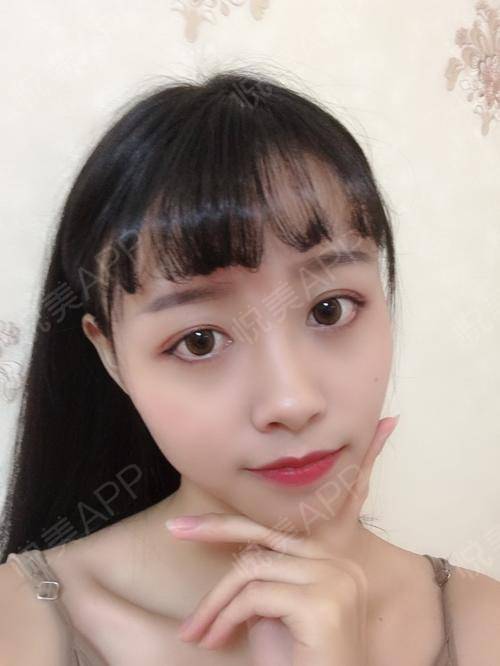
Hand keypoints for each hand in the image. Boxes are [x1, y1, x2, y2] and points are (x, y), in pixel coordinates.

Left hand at [165, 415, 399, 665]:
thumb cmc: (298, 665)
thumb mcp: (277, 613)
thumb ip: (266, 578)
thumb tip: (236, 552)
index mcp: (333, 560)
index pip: (273, 530)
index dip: (229, 523)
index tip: (187, 523)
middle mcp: (340, 563)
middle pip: (263, 536)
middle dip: (213, 529)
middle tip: (174, 529)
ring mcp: (334, 580)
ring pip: (252, 568)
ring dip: (214, 602)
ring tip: (195, 631)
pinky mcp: (320, 604)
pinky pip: (255, 596)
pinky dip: (226, 617)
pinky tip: (214, 641)